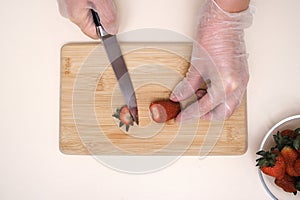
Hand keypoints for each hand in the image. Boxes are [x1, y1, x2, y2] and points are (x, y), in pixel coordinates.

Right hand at [57, 0, 117, 38]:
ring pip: (87, 10)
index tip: (112, 27)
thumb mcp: (101, 0)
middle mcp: (69, 11)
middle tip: (106, 3)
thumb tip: (112, 30)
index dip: (105, 31)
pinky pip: (83, 2)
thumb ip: (108, 17)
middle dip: (101, 15)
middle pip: (90, 22)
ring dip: (96, 4)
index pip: (92, 34)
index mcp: (75, 16)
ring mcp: (67, 2)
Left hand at [170, 0, 252, 121]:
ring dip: (215, 107)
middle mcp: (238, 85)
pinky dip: (221, 98)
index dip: (189, 114)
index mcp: (226, 84)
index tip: (180, 118)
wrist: (224, 19)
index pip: (204, 108)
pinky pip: (233, 95)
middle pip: (222, 113)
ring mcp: (242, 80)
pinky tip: (208, 90)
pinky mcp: (242, 74)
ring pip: (230, 105)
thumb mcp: (196, 65)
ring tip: (199, 97)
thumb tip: (178, 97)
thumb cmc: (212, 35)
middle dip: (206, 116)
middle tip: (191, 112)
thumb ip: (187, 85)